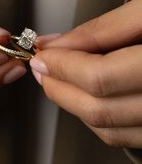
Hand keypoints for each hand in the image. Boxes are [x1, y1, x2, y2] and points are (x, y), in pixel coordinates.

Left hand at [30, 0, 141, 147]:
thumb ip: (100, 29)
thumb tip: (56, 43)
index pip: (100, 77)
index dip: (62, 66)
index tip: (41, 54)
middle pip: (100, 108)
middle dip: (59, 87)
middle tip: (41, 67)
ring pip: (107, 126)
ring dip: (72, 102)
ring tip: (55, 79)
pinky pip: (123, 133)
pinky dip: (94, 114)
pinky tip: (83, 94)